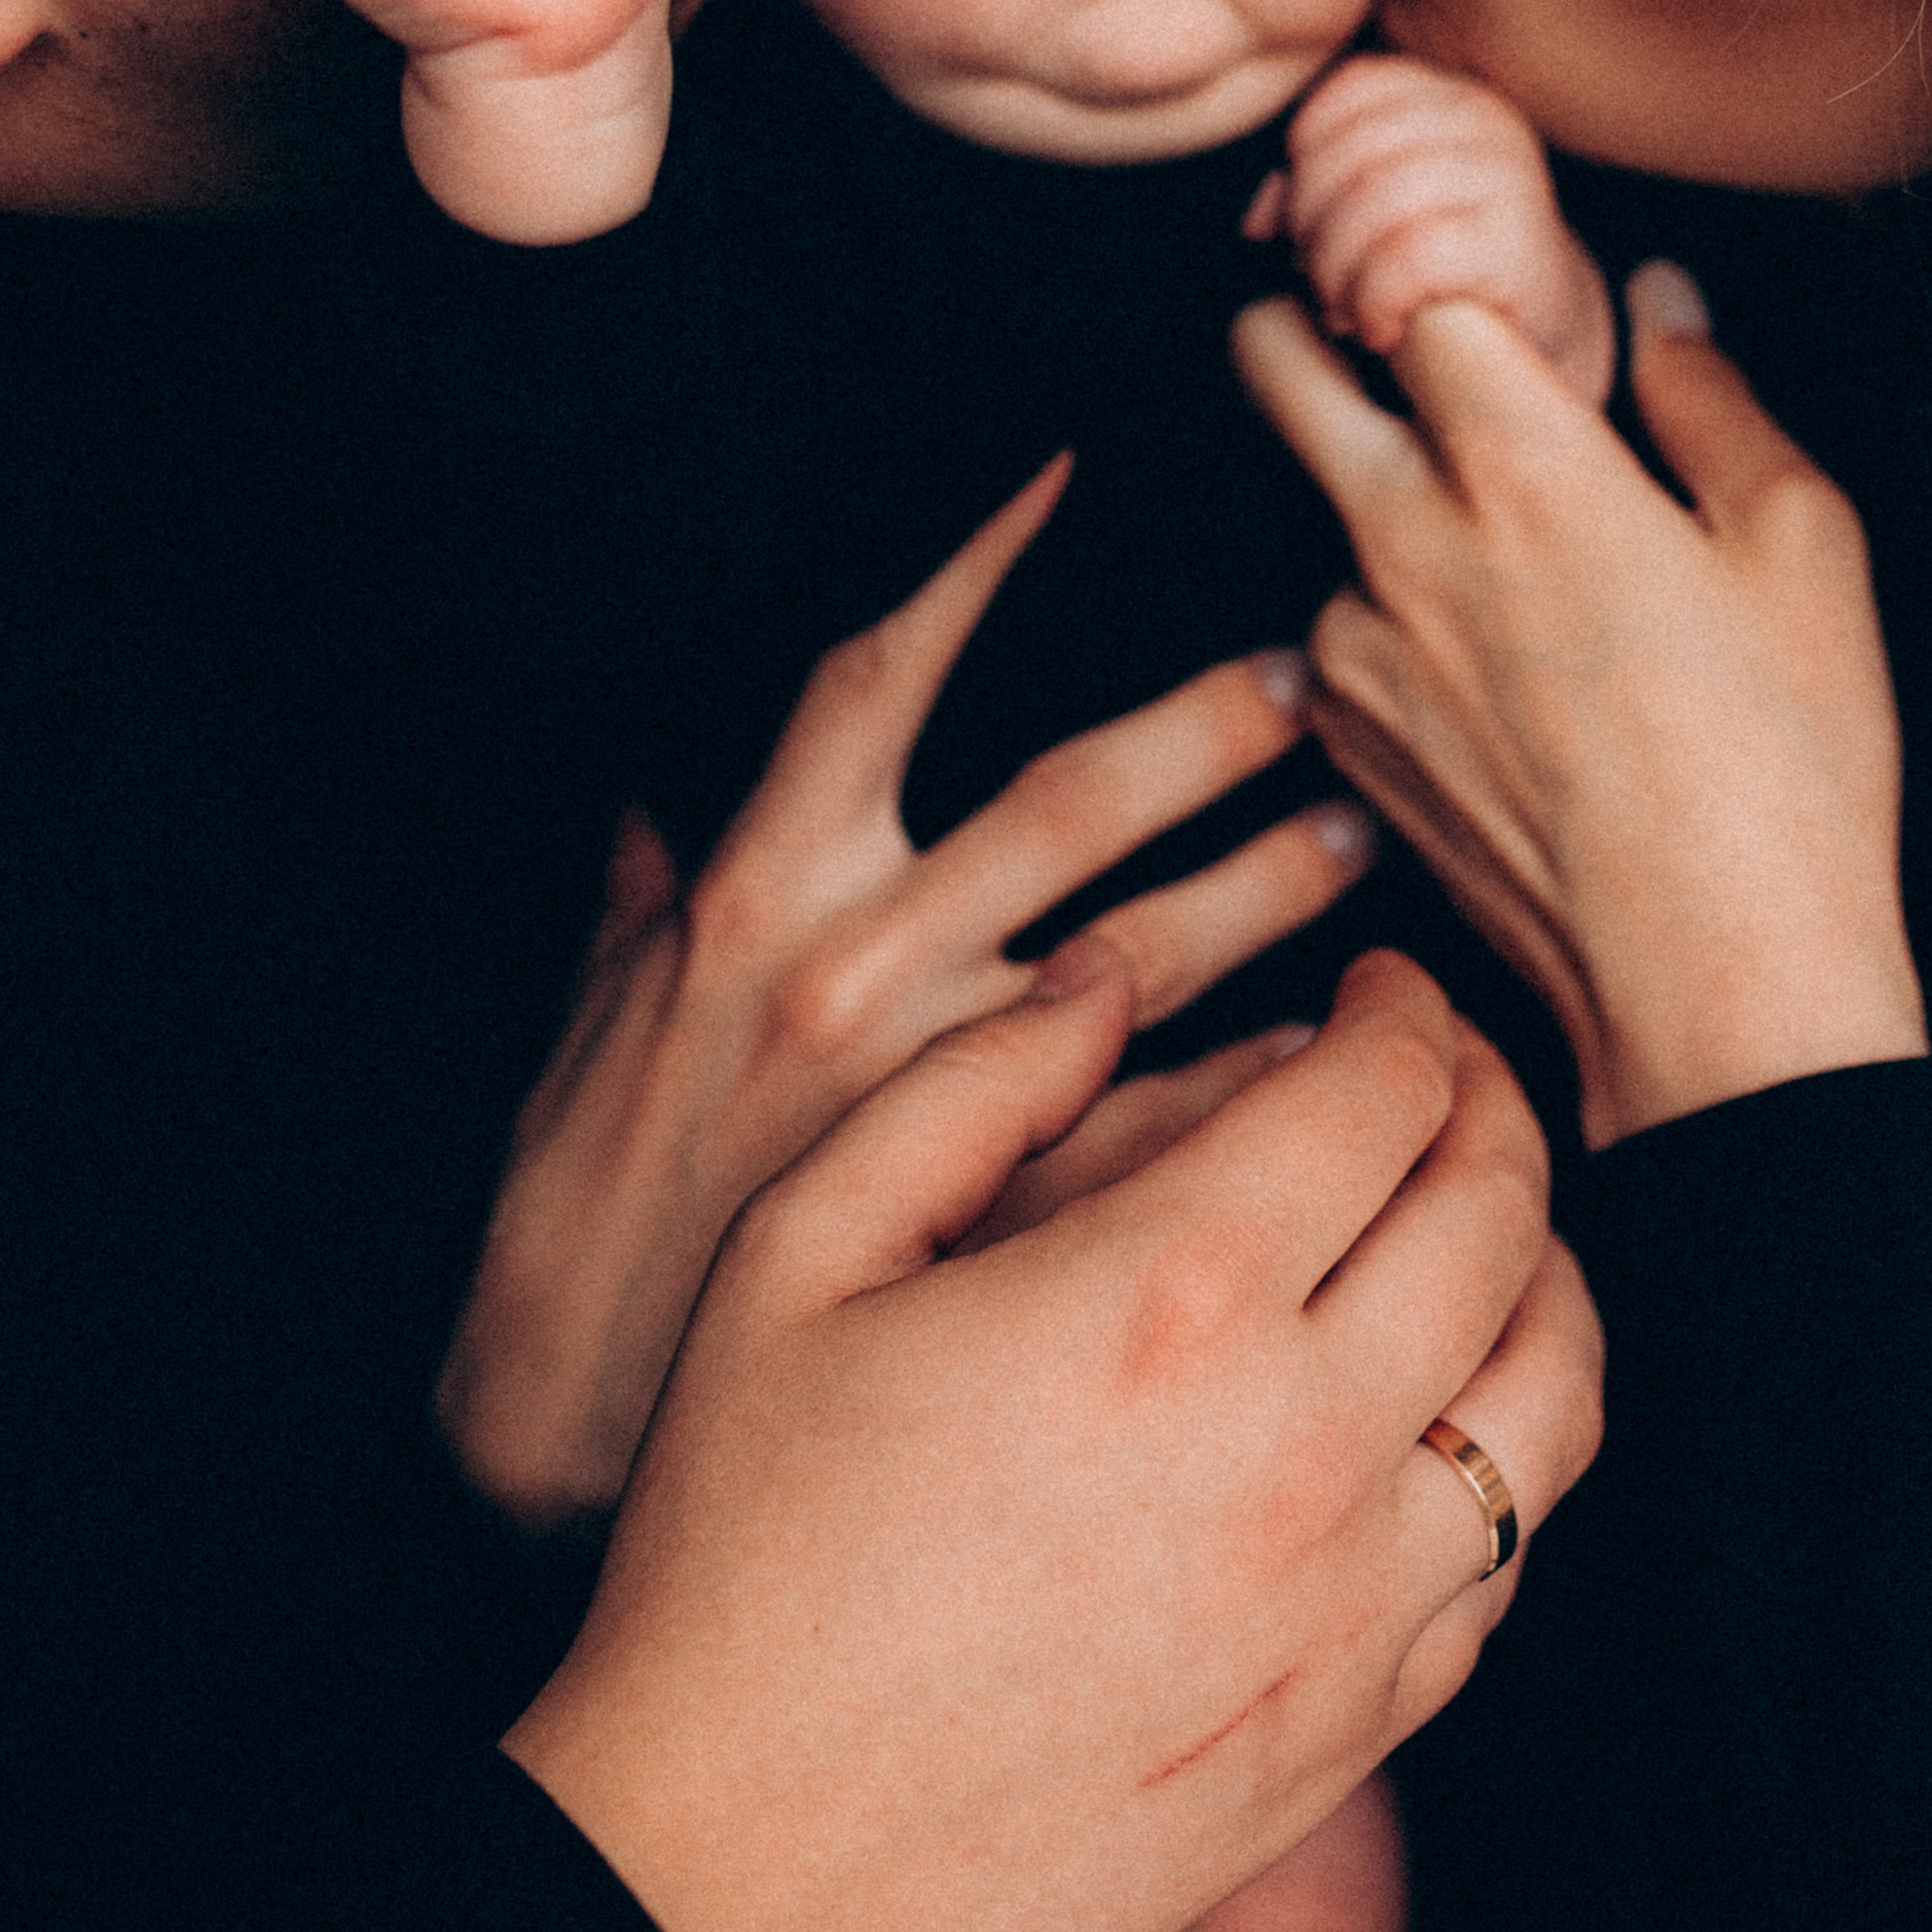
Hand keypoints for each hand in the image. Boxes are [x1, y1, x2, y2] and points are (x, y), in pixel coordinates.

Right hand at [438, 458, 1376, 1525]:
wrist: (554, 1463)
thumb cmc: (578, 1234)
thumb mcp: (587, 1036)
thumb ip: (643, 902)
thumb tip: (660, 785)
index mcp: (761, 898)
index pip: (874, 680)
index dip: (967, 564)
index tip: (1063, 468)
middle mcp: (867, 977)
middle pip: (1072, 808)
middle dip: (1207, 730)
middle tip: (1316, 674)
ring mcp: (953, 1107)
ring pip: (1159, 962)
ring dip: (1279, 895)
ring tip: (1377, 852)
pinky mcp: (1014, 1237)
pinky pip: (1177, 1142)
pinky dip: (1269, 1093)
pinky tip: (1355, 1065)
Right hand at [506, 945, 1600, 1931]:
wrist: (738, 1870)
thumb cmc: (744, 1547)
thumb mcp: (799, 1254)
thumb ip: (971, 1084)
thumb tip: (1104, 986)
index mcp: (1166, 1294)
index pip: (1386, 1092)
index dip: (1404, 1006)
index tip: (1377, 982)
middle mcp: (1301, 1440)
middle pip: (1500, 1214)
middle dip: (1492, 1098)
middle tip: (1444, 1064)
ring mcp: (1348, 1603)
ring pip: (1554, 1389)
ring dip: (1543, 1268)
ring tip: (1483, 1222)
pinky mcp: (1353, 1729)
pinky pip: (1509, 1556)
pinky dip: (1510, 1449)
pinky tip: (1440, 1411)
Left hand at [1233, 268, 1925, 1148]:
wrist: (1715, 990)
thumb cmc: (1787, 768)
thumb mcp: (1802, 545)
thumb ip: (1713, 395)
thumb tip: (1664, 298)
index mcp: (1521, 461)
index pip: (1411, 275)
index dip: (1439, 256)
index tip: (1465, 270)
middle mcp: (1402, 536)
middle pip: (1276, 358)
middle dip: (1309, 315)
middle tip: (1372, 328)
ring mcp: (1352, 643)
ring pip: (1320, 512)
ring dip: (1381, 508)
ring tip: (1517, 580)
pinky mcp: (1342, 738)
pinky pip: (1337, 634)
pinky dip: (1393, 627)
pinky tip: (1504, 686)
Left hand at [1247, 55, 1613, 397]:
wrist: (1536, 336)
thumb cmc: (1440, 268)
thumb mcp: (1371, 214)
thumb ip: (1311, 192)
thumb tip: (1257, 219)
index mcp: (1447, 92)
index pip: (1349, 90)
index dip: (1306, 159)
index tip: (1306, 225)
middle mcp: (1486, 118)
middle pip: (1352, 149)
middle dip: (1312, 227)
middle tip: (1319, 284)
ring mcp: (1509, 175)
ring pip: (1376, 201)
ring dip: (1337, 273)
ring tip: (1346, 311)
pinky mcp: (1517, 242)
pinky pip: (1411, 257)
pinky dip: (1376, 301)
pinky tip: (1383, 330)